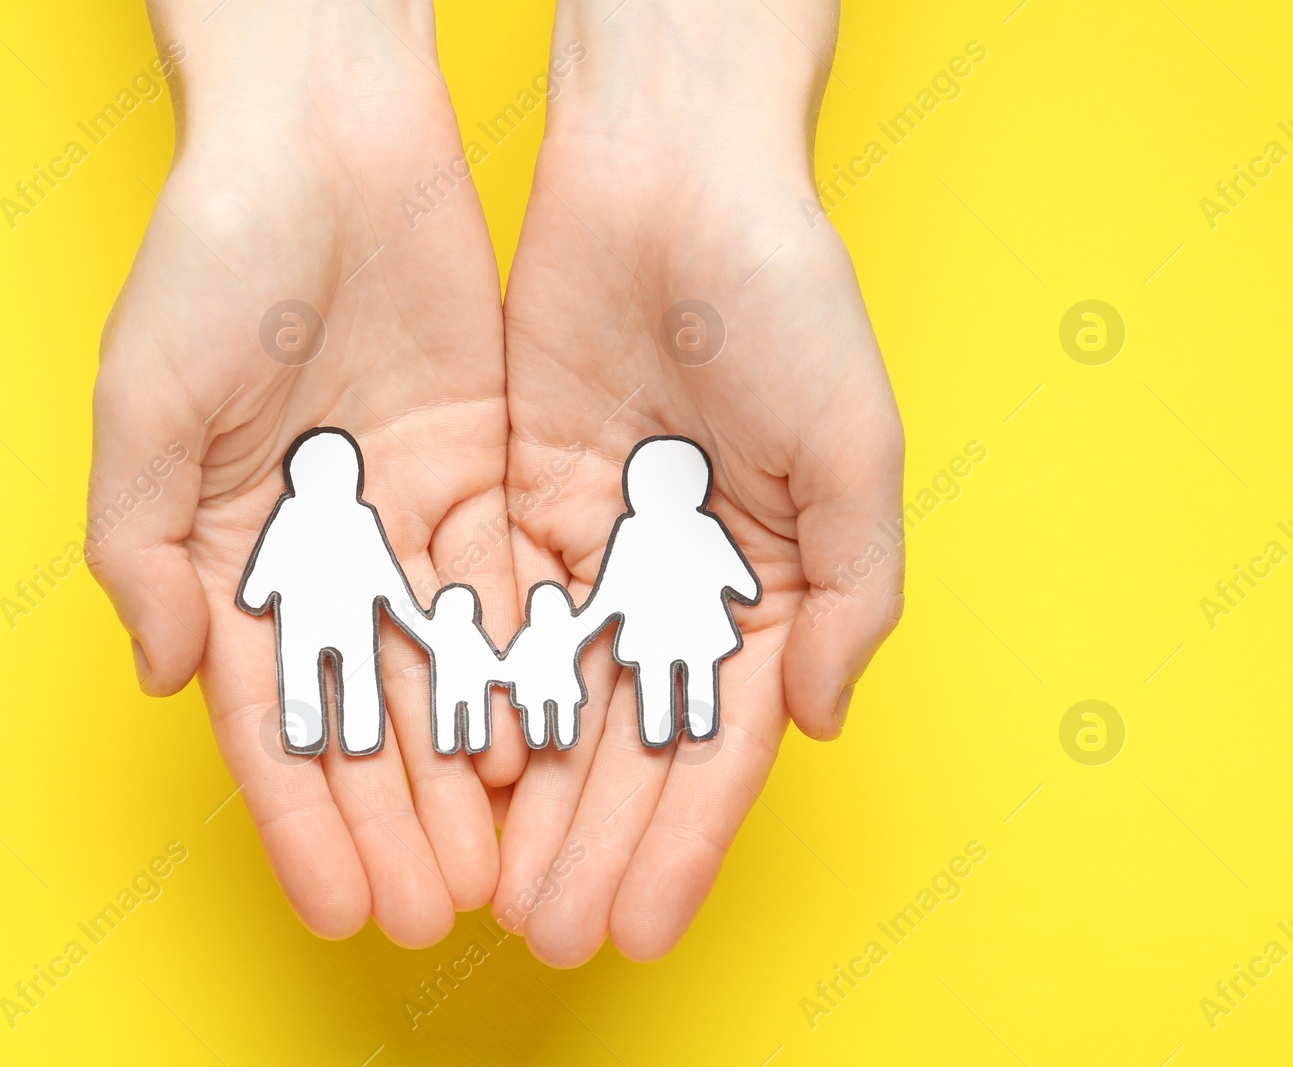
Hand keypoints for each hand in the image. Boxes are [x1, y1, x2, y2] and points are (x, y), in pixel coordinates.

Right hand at [86, 0, 523, 946]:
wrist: (326, 134)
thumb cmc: (215, 255)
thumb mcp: (145, 401)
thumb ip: (140, 547)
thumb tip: (167, 677)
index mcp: (229, 548)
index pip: (271, 714)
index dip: (303, 816)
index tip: (338, 905)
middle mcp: (322, 549)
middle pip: (365, 713)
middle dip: (395, 819)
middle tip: (436, 913)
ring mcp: (406, 517)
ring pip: (444, 670)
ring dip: (467, 771)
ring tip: (501, 863)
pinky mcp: (483, 471)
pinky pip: (508, 589)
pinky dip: (526, 668)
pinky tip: (549, 749)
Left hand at [495, 0, 903, 964]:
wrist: (669, 176)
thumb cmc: (784, 296)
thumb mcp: (852, 445)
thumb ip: (851, 592)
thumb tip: (815, 722)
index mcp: (762, 582)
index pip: (715, 741)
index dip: (681, 839)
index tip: (642, 924)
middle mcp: (670, 580)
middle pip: (623, 738)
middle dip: (591, 841)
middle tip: (548, 934)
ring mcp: (589, 548)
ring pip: (547, 697)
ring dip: (522, 796)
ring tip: (490, 886)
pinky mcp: (512, 501)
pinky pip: (486, 616)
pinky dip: (468, 694)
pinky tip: (449, 772)